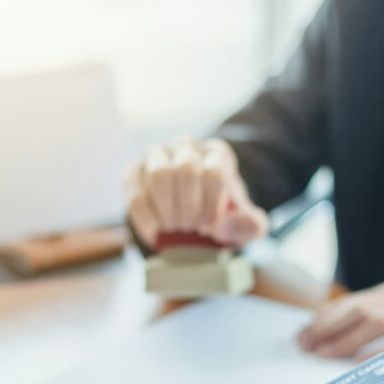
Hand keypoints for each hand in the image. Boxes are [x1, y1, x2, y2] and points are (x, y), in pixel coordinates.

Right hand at [124, 138, 267, 248]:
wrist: (192, 218)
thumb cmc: (222, 217)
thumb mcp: (245, 223)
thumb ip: (250, 225)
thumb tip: (221, 227)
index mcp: (217, 154)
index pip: (215, 170)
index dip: (211, 203)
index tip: (209, 227)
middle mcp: (186, 148)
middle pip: (186, 168)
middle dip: (189, 205)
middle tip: (190, 228)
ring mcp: (157, 157)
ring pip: (159, 173)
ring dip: (167, 208)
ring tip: (174, 229)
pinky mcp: (133, 174)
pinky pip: (135, 192)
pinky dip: (145, 218)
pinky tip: (155, 234)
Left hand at [298, 278, 383, 358]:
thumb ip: (374, 328)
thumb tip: (327, 346)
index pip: (352, 302)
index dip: (324, 319)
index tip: (301, 337)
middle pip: (362, 310)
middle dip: (331, 329)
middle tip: (308, 349)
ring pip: (382, 322)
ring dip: (350, 341)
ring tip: (326, 356)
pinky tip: (366, 366)